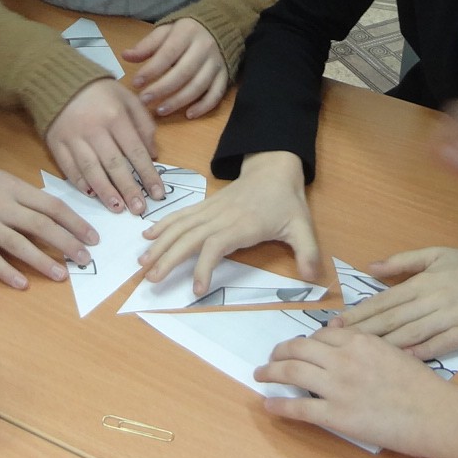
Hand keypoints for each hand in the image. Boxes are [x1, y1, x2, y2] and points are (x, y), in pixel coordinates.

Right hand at [0, 159, 97, 288]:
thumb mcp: (0, 178)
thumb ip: (24, 196)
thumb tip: (52, 216)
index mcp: (13, 188)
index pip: (52, 206)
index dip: (75, 223)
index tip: (92, 237)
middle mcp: (1, 206)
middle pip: (41, 226)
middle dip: (67, 243)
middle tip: (85, 258)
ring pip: (18, 245)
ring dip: (42, 261)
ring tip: (62, 275)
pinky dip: (7, 272)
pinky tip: (23, 284)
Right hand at [44, 79, 161, 213]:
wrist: (58, 80)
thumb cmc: (99, 91)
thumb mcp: (127, 98)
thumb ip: (144, 124)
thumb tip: (153, 155)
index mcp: (115, 116)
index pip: (136, 152)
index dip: (148, 175)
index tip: (157, 194)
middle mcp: (94, 129)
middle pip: (114, 165)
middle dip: (128, 189)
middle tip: (139, 210)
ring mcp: (73, 138)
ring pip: (91, 170)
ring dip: (105, 191)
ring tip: (117, 208)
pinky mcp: (56, 144)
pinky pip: (68, 168)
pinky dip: (80, 183)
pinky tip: (91, 194)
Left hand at [124, 19, 228, 118]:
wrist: (219, 26)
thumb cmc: (185, 32)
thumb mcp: (165, 31)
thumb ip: (147, 45)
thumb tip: (126, 56)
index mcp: (187, 32)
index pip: (168, 54)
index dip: (151, 70)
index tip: (136, 83)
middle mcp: (204, 47)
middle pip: (183, 72)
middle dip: (162, 89)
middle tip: (144, 101)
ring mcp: (216, 63)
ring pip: (199, 86)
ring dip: (179, 101)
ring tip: (160, 110)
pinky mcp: (225, 75)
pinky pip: (217, 94)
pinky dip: (204, 106)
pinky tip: (188, 115)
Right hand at [138, 151, 320, 294]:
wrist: (273, 168)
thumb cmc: (286, 201)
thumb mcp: (303, 226)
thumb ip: (308, 252)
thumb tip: (315, 277)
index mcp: (243, 224)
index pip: (216, 245)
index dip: (204, 266)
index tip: (197, 289)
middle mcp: (221, 216)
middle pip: (189, 236)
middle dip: (168, 257)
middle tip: (150, 279)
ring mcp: (210, 209)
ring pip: (180, 226)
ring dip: (160, 243)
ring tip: (142, 262)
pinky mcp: (205, 206)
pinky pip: (181, 215)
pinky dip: (163, 225)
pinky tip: (148, 235)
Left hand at [254, 325, 453, 456]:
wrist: (435, 414)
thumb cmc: (423, 386)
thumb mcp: (395, 353)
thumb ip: (369, 350)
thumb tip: (351, 352)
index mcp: (360, 341)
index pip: (322, 334)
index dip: (307, 340)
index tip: (301, 347)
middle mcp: (343, 359)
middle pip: (299, 348)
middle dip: (280, 351)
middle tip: (271, 357)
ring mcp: (337, 387)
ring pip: (292, 371)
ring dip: (270, 372)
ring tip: (260, 374)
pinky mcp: (336, 415)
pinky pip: (299, 407)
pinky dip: (279, 404)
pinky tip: (268, 404)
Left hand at [339, 241, 457, 357]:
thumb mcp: (435, 254)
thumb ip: (402, 261)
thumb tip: (370, 267)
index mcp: (422, 282)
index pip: (383, 301)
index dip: (358, 314)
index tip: (335, 326)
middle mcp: (432, 299)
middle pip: (391, 319)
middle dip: (362, 332)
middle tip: (335, 345)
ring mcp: (451, 317)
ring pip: (411, 333)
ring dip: (384, 345)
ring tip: (358, 357)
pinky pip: (440, 344)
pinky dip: (420, 353)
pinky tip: (401, 362)